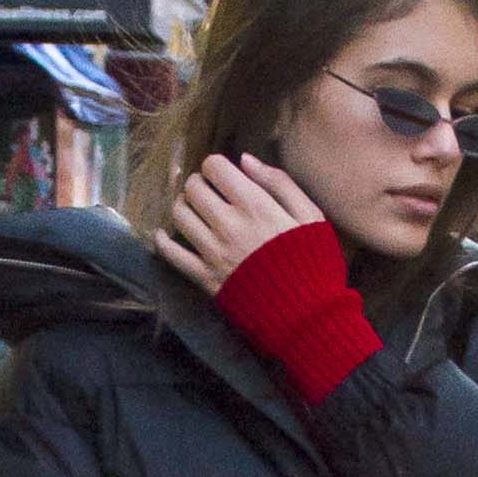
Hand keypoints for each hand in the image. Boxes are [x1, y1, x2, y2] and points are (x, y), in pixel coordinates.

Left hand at [155, 153, 325, 297]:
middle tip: (209, 193)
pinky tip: (165, 234)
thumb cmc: (314, 264)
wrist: (307, 317)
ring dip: (184, 206)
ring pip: (179, 214)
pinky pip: (172, 254)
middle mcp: (228, 225)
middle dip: (198, 184)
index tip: (223, 177)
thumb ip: (279, 182)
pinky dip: (163, 241)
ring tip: (195, 211)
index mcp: (254, 204)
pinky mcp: (205, 279)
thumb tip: (244, 159)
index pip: (213, 167)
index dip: (216, 166)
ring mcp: (213, 253)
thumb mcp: (310, 215)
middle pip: (192, 188)